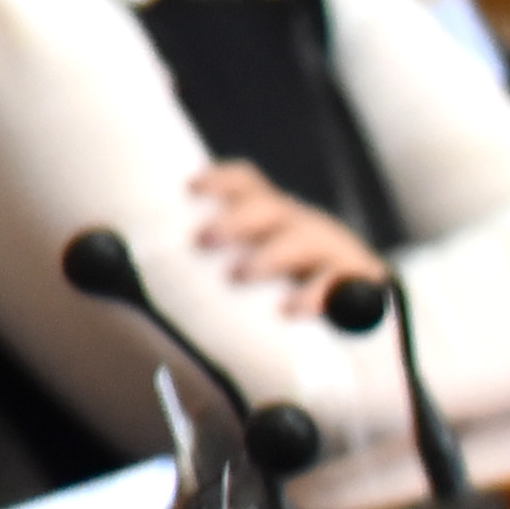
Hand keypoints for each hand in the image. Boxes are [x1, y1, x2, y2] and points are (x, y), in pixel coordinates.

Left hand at [191, 161, 381, 310]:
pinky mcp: (363, 286)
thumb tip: (128, 275)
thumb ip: (218, 271)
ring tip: (237, 275)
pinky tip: (290, 309)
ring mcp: (337, 255)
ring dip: (266, 255)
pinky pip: (339, 284)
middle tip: (201, 241)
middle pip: (269, 209)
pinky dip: (313, 294)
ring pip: (302, 242)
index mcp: (277, 221)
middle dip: (233, 220)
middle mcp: (305, 229)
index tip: (189, 189)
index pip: (248, 185)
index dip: (220, 180)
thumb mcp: (261, 275)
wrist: (381, 328)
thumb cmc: (300, 301)